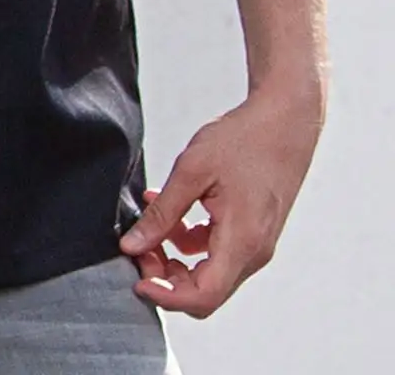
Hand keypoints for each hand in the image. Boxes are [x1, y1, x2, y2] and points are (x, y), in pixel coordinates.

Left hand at [119, 82, 323, 318]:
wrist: (285, 121)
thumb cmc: (243, 139)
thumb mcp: (192, 170)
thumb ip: (162, 212)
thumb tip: (132, 245)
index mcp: (243, 241)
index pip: (204, 296)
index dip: (166, 296)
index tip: (137, 280)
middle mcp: (254, 252)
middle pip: (206, 290)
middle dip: (166, 276)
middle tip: (138, 248)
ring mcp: (257, 244)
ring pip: (210, 272)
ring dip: (175, 257)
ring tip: (149, 225)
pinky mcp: (254, 231)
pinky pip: (218, 251)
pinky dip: (190, 241)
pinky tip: (171, 212)